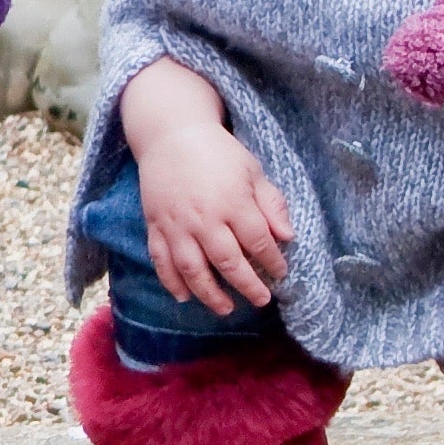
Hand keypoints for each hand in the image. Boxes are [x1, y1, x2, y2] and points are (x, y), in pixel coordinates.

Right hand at [121, 58, 290, 314]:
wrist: (171, 136)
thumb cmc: (218, 153)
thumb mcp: (253, 171)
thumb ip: (271, 204)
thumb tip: (287, 237)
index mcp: (233, 202)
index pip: (258, 242)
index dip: (272, 262)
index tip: (281, 273)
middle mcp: (205, 218)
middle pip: (228, 262)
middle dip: (247, 286)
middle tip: (261, 300)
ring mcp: (177, 225)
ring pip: (193, 270)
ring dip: (210, 294)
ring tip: (226, 308)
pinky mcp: (156, 227)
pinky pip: (162, 261)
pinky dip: (172, 282)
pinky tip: (185, 297)